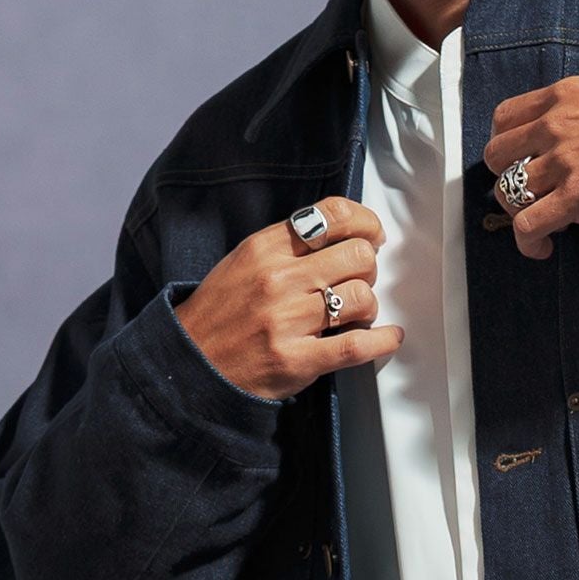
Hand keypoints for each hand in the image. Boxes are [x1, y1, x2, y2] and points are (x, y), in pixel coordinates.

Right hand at [172, 197, 402, 400]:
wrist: (190, 364)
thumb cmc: (222, 314)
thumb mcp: (244, 262)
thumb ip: (289, 245)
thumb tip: (343, 234)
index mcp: (265, 248)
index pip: (332, 215)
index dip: (365, 222)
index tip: (372, 235)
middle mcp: (278, 279)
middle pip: (358, 255)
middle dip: (368, 268)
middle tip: (359, 280)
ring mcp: (288, 320)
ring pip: (362, 296)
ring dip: (368, 306)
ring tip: (356, 314)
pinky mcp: (298, 359)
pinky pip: (358, 345)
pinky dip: (383, 341)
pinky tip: (388, 337)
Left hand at [482, 74, 578, 260]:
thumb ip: (578, 107)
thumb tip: (569, 130)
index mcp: (558, 97)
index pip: (504, 117)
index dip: (505, 140)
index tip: (519, 155)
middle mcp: (551, 127)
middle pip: (497, 156)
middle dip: (508, 175)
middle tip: (532, 188)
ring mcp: (560, 163)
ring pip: (509, 193)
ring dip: (521, 210)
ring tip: (544, 218)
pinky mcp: (573, 198)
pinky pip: (528, 224)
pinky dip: (528, 240)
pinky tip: (543, 247)